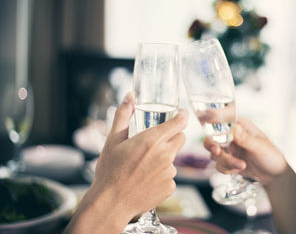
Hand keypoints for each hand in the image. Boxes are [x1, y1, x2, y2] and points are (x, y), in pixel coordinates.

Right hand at [65, 93, 187, 233]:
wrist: (110, 203)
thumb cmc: (109, 170)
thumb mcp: (113, 140)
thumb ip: (123, 115)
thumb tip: (129, 96)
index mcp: (152, 140)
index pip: (180, 122)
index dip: (183, 116)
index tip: (181, 113)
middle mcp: (165, 155)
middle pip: (180, 138)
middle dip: (172, 136)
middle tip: (155, 141)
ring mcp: (169, 172)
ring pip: (173, 158)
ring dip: (164, 158)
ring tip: (142, 166)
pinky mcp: (170, 187)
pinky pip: (170, 176)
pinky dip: (161, 175)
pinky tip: (145, 180)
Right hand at [204, 116, 286, 185]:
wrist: (274, 175)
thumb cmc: (271, 156)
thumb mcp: (260, 147)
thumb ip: (246, 139)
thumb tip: (235, 129)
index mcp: (239, 125)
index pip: (222, 119)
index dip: (212, 121)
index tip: (209, 129)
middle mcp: (231, 136)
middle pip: (211, 137)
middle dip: (212, 145)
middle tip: (217, 151)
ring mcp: (228, 149)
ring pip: (214, 154)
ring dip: (226, 161)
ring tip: (242, 165)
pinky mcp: (227, 161)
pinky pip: (218, 165)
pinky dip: (227, 169)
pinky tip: (239, 169)